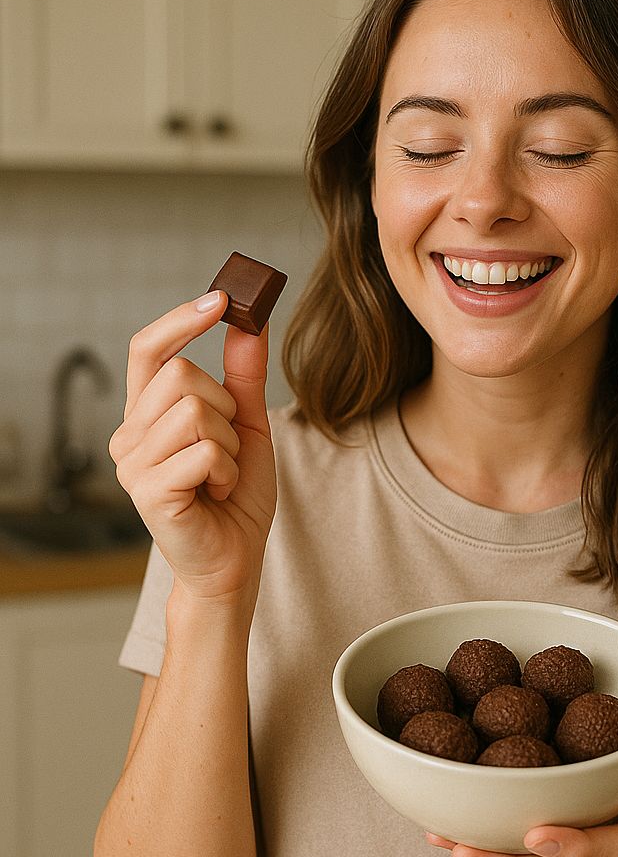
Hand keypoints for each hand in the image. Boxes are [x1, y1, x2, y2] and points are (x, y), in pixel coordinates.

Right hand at [108, 291, 276, 602]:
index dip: (179, 320)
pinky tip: (218, 492)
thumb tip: (250, 324)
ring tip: (221, 474)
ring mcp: (133, 463)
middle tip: (226, 448)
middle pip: (183, 374)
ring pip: (197, 410)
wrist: (235, 558)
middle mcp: (129, 434)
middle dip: (225, 407)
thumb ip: (244, 377)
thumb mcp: (247, 426)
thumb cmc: (236, 494)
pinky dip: (228, 470)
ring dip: (230, 443)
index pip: (147, 350)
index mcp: (148, 414)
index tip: (222, 297)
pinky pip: (205, 450)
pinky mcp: (148, 490)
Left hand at [427, 693, 617, 856]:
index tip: (539, 835)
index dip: (580, 847)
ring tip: (447, 843)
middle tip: (470, 852)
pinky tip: (444, 830)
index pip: (617, 847)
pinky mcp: (560, 846)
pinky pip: (522, 854)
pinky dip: (486, 845)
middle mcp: (612, 854)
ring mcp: (584, 855)